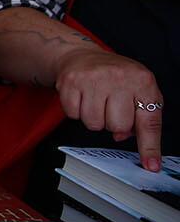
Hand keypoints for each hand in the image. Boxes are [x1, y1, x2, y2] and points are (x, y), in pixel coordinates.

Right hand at [54, 49, 164, 171]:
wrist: (83, 56)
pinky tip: (82, 98)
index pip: (149, 121)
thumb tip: (123, 138)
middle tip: (110, 108)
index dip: (149, 146)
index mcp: (143, 81)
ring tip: (96, 102)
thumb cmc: (115, 77)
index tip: (150, 165)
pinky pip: (73, 115)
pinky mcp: (71, 82)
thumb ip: (139, 117)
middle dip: (113, 123)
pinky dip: (77, 111)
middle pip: (118, 126)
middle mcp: (120, 78)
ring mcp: (93, 79)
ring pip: (94, 124)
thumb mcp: (138, 91)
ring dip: (94, 119)